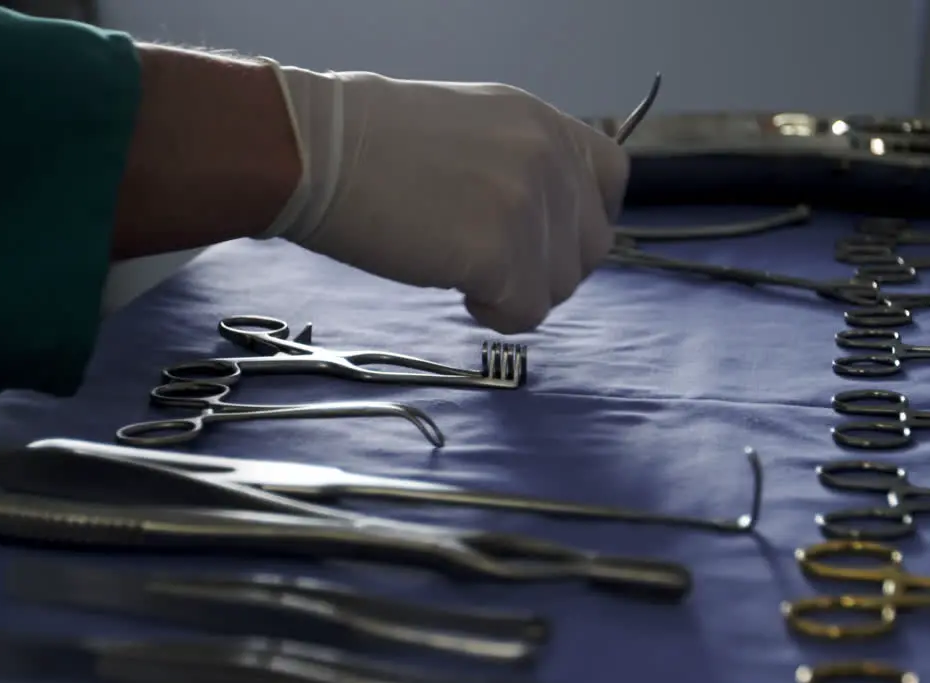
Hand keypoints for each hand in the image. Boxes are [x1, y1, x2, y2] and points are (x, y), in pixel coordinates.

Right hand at [262, 64, 629, 333]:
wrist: (317, 152)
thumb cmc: (370, 145)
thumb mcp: (472, 127)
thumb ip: (523, 162)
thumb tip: (548, 221)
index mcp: (543, 121)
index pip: (612, 180)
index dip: (582, 220)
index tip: (545, 239)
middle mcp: (549, 158)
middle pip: (591, 247)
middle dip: (545, 268)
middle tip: (490, 264)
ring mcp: (529, 205)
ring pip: (560, 289)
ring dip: (515, 292)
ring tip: (459, 267)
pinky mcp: (502, 253)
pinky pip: (526, 314)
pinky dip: (493, 313)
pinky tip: (454, 284)